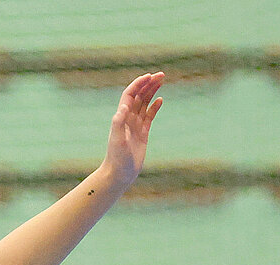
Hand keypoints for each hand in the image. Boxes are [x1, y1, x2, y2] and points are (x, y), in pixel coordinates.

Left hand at [99, 72, 163, 187]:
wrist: (119, 173)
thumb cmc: (117, 158)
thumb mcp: (117, 140)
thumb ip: (118, 122)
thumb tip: (124, 107)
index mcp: (121, 117)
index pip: (130, 94)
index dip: (139, 83)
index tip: (150, 76)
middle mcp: (128, 118)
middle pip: (139, 95)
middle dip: (149, 84)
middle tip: (161, 75)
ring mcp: (135, 125)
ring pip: (145, 103)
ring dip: (152, 92)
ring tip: (162, 81)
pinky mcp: (142, 133)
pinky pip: (149, 116)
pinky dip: (154, 107)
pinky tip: (161, 100)